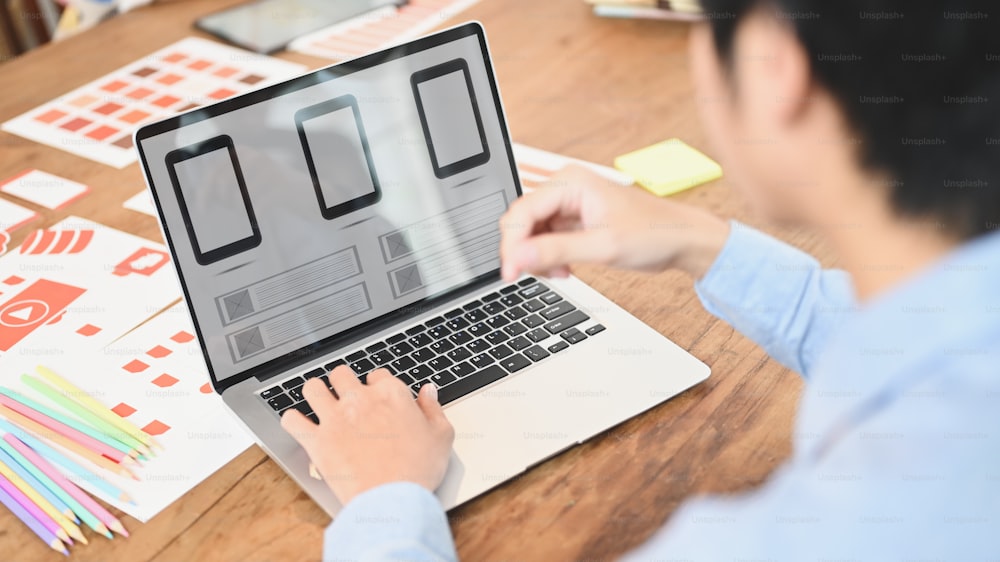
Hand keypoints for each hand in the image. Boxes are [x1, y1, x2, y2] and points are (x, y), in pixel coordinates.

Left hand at [281, 366, 454, 504]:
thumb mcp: (441, 436)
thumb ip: (433, 408)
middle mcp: (360, 400)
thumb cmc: (418, 470)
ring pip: (313, 388)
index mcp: (391, 394)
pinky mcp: (317, 441)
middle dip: (343, 382)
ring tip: (319, 401)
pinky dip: (293, 420)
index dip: (378, 385)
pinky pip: (292, 421)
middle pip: (342, 374)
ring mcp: (336, 419)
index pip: (378, 375)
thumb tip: (428, 391)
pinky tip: (299, 424)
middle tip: (347, 396)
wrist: (393, 500)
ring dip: (315, 392)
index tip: (379, 398)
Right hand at [500, 164, 729, 280]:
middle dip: (527, 252)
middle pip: (522, 221)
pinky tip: (567, 268)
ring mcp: (569, 202)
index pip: (521, 212)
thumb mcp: (603, 247)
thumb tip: (519, 257)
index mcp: (570, 182)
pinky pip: (547, 237)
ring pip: (532, 232)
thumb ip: (557, 251)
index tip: (511, 273)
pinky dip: (551, 257)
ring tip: (563, 273)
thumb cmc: (654, 234)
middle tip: (543, 276)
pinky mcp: (574, 217)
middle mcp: (566, 187)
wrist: (682, 239)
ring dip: (540, 257)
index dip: (511, 245)